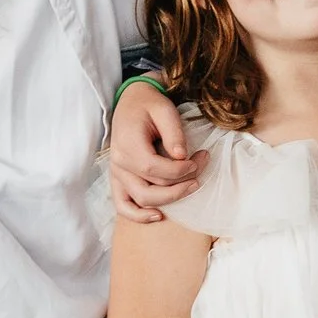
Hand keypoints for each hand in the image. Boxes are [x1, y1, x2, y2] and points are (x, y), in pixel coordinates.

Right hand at [109, 80, 205, 223]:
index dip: (180, 170)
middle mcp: (119, 163)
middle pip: (149, 189)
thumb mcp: (164, 109)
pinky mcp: (119, 179)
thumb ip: (173, 133)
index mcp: (127, 145)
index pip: (154, 169)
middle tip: (201, 168)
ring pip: (140, 200)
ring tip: (191, 187)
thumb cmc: (149, 104)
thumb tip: (182, 156)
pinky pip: (123, 205)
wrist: (131, 101)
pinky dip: (138, 215)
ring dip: (168, 199)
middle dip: (180, 185)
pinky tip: (159, 215)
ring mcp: (117, 173)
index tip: (198, 160)